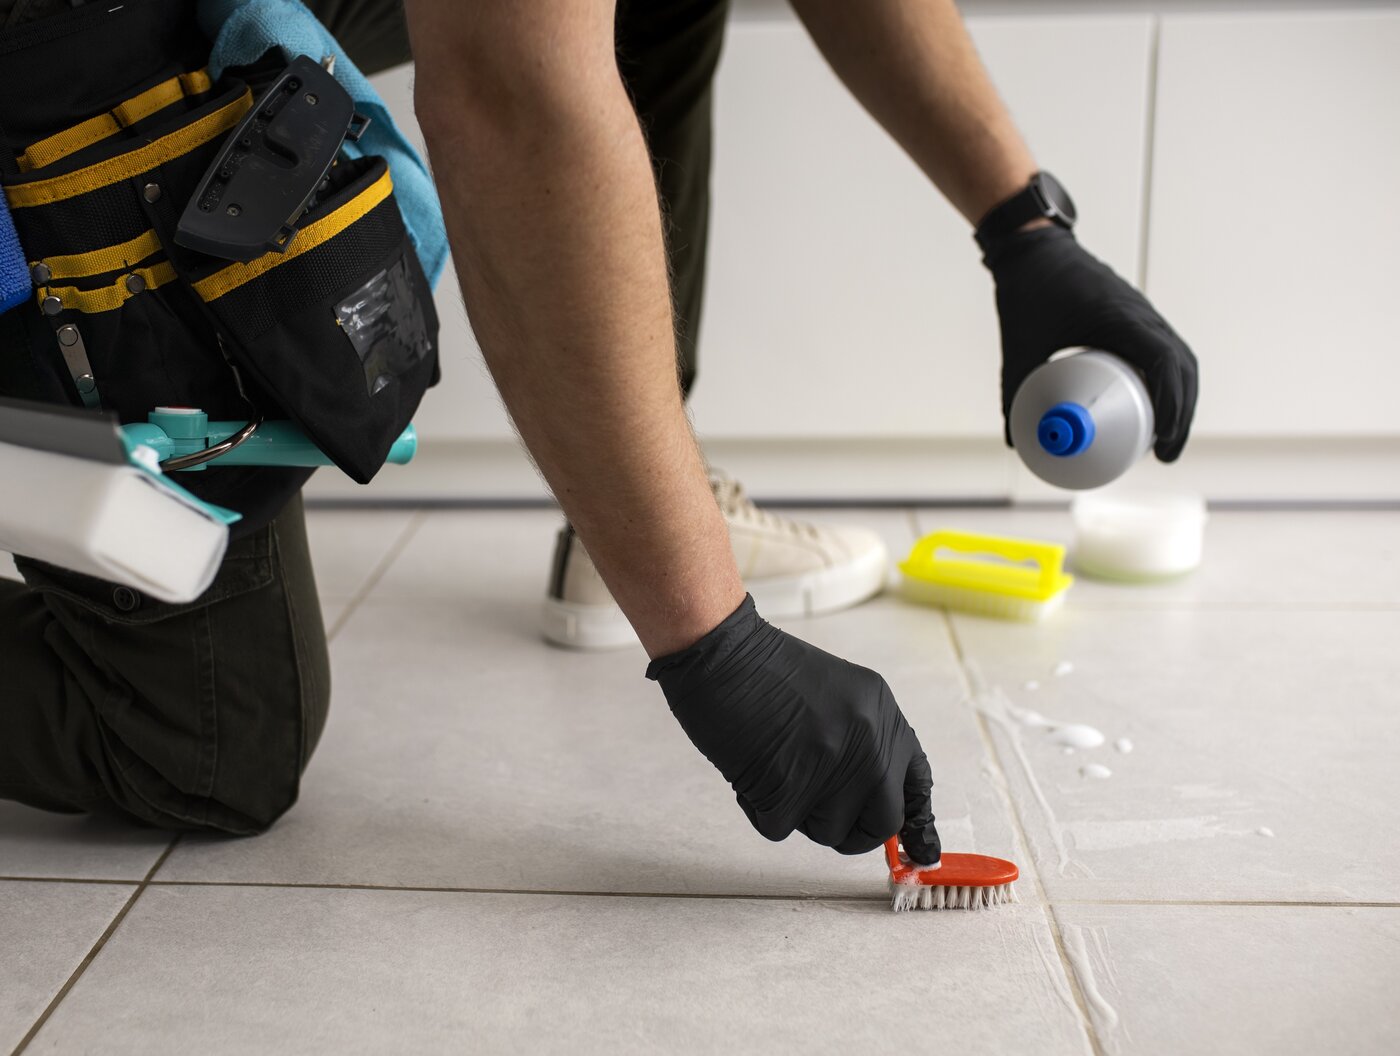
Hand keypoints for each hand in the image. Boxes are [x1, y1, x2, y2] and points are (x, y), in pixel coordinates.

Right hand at [646, 594, 940, 863]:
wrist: (721, 651)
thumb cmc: (762, 668)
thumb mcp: (836, 694)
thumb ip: (860, 741)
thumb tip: (869, 797)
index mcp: (881, 714)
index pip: (915, 782)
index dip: (914, 822)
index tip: (919, 851)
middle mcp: (868, 741)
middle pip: (882, 820)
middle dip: (853, 830)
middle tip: (819, 810)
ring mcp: (832, 764)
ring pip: (829, 831)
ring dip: (797, 813)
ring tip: (774, 765)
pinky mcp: (790, 785)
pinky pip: (780, 828)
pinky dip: (758, 808)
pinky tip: (749, 768)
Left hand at [985, 225, 1198, 461]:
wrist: (1033, 248)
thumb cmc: (1027, 289)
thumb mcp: (1019, 344)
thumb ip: (1014, 390)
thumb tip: (1016, 440)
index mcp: (1120, 316)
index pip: (1164, 362)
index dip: (1171, 404)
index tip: (1163, 440)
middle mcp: (1141, 314)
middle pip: (1183, 368)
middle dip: (1181, 413)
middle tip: (1165, 454)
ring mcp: (1142, 314)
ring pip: (1179, 360)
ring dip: (1179, 399)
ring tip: (1164, 439)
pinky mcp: (1136, 318)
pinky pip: (1164, 352)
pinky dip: (1167, 382)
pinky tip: (1153, 408)